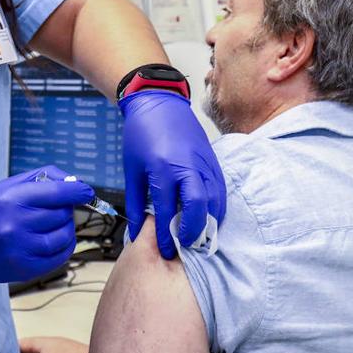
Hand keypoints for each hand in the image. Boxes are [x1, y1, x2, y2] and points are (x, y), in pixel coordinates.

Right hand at [0, 166, 93, 283]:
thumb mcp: (7, 185)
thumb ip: (42, 179)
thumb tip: (74, 184)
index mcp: (10, 199)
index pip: (57, 193)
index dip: (78, 191)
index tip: (87, 191)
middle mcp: (15, 225)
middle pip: (62, 214)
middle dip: (64, 209)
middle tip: (53, 209)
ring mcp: (20, 250)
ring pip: (64, 236)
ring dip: (65, 228)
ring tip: (51, 225)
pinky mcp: (24, 269)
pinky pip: (59, 257)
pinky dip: (64, 247)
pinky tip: (53, 241)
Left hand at [119, 89, 226, 258]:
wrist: (157, 102)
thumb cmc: (141, 133)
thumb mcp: (132, 169)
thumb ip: (135, 202)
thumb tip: (136, 231)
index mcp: (162, 169)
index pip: (167, 211)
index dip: (167, 235)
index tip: (166, 250)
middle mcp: (187, 167)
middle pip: (198, 208)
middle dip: (192, 232)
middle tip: (184, 245)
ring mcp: (203, 163)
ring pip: (214, 200)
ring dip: (207, 222)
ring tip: (197, 236)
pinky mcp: (213, 160)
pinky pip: (220, 189)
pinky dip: (216, 207)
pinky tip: (208, 217)